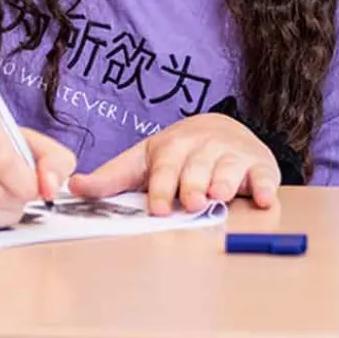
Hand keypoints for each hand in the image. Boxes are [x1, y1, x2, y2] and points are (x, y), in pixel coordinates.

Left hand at [70, 113, 280, 215]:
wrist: (222, 129)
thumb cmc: (178, 154)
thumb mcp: (145, 161)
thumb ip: (112, 177)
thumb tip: (73, 185)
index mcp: (171, 148)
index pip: (165, 168)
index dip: (161, 188)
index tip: (158, 208)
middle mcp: (202, 148)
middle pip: (196, 169)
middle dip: (193, 184)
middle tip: (191, 201)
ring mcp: (232, 155)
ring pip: (228, 169)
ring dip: (224, 182)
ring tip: (219, 195)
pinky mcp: (259, 164)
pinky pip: (264, 175)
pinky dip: (265, 186)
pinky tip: (264, 198)